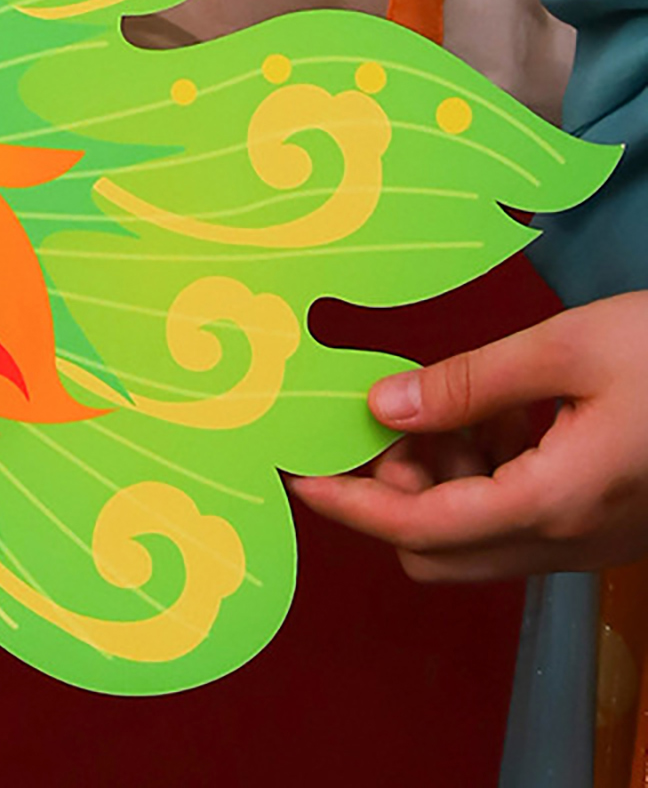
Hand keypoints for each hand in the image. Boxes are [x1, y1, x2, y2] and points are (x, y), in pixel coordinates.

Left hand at [290, 291, 647, 580]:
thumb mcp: (565, 349)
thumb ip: (467, 383)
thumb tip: (380, 406)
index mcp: (553, 503)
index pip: (417, 526)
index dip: (347, 503)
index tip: (292, 474)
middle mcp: (569, 539)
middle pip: (438, 549)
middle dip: (388, 491)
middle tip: (374, 418)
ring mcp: (592, 537)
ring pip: (477, 532)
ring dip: (439, 475)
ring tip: (444, 398)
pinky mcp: (606, 518)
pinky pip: (519, 512)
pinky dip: (484, 467)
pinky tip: (493, 407)